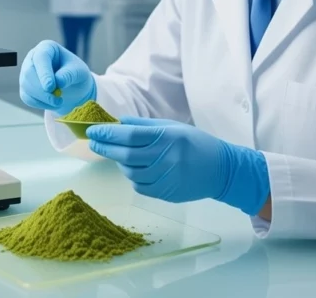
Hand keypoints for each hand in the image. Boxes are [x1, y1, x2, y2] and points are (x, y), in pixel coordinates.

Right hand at [19, 40, 95, 116]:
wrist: (73, 86)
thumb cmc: (76, 73)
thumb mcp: (79, 71)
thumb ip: (69, 75)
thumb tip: (58, 82)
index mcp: (46, 48)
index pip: (41, 57)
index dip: (44, 72)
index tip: (51, 87)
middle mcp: (32, 58)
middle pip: (29, 73)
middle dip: (42, 89)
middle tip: (57, 100)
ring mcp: (26, 72)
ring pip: (26, 87)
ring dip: (43, 98)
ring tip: (59, 102)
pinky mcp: (25, 87)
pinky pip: (27, 97)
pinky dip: (40, 104)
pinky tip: (52, 103)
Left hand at [87, 117, 269, 215]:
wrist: (221, 170)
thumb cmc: (196, 143)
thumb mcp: (173, 127)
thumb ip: (145, 126)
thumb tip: (119, 122)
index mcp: (166, 138)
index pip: (129, 136)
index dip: (108, 133)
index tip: (93, 131)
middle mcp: (164, 158)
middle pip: (125, 155)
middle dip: (106, 147)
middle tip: (94, 143)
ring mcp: (164, 178)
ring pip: (130, 172)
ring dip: (120, 162)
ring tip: (119, 155)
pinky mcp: (165, 193)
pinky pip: (139, 186)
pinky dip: (133, 177)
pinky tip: (136, 169)